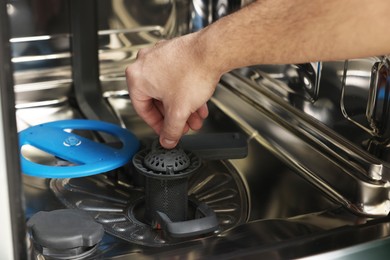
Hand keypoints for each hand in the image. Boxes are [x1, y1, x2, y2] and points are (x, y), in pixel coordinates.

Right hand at [125, 33, 220, 148]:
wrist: (213, 52)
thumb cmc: (193, 73)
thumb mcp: (179, 111)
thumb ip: (171, 130)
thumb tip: (168, 138)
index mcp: (137, 77)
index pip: (142, 109)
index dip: (157, 125)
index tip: (166, 131)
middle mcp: (145, 63)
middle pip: (157, 99)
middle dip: (174, 116)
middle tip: (182, 125)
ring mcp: (160, 55)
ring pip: (169, 89)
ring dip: (182, 106)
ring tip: (194, 116)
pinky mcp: (175, 51)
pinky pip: (176, 77)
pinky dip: (186, 91)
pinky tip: (198, 102)